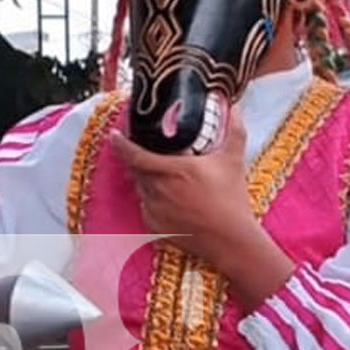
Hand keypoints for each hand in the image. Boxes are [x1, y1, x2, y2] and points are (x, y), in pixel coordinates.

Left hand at [108, 109, 255, 265]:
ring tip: (165, 177)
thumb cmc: (231, 200)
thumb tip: (235, 108)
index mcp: (174, 170)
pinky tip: (171, 199)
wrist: (230, 240)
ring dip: (147, 180)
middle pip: (136, 170)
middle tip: (146, 152)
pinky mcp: (156, 226)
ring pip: (141, 188)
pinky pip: (146, 207)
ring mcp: (155, 210)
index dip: (121, 144)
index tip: (114, 136)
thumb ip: (234, 130)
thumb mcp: (233, 160)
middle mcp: (159, 190)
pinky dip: (153, 200)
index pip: (135, 155)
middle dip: (137, 160)